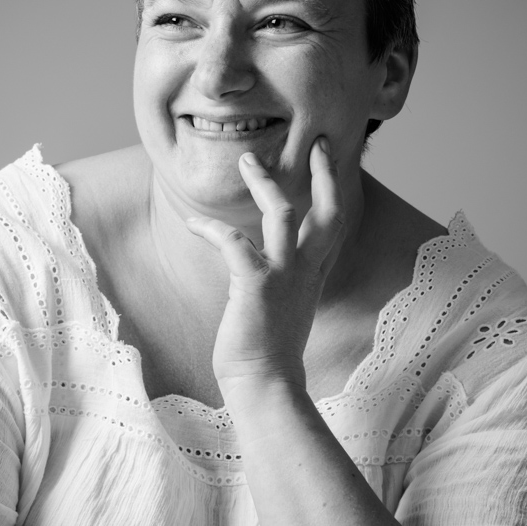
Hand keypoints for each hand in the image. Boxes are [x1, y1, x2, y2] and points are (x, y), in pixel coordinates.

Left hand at [186, 137, 345, 396]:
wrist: (265, 386)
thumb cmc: (269, 351)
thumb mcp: (285, 306)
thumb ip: (286, 280)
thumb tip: (266, 265)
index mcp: (314, 274)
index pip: (334, 222)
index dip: (333, 188)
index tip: (326, 160)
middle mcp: (307, 270)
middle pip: (329, 210)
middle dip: (324, 172)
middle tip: (315, 140)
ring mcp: (285, 276)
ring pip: (284, 213)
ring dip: (265, 182)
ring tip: (247, 159)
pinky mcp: (256, 286)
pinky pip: (234, 242)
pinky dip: (212, 228)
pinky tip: (193, 223)